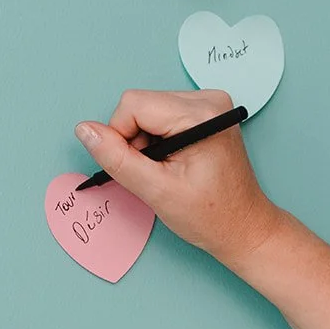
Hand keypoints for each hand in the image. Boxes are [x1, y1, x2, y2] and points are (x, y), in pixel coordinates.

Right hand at [74, 88, 281, 273]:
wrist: (243, 228)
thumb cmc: (211, 215)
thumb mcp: (156, 191)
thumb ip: (117, 158)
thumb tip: (85, 130)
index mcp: (201, 115)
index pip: (132, 104)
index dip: (121, 137)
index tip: (138, 167)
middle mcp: (209, 100)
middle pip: (140, 105)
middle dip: (136, 140)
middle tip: (157, 172)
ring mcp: (210, 104)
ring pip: (148, 110)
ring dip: (147, 141)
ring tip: (168, 170)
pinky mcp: (207, 113)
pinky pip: (162, 115)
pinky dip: (159, 139)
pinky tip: (176, 162)